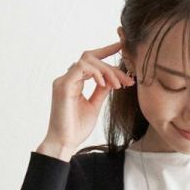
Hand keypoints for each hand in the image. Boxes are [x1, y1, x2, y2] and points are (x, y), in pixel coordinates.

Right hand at [36, 40, 134, 160]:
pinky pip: (81, 68)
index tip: (121, 46)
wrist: (64, 143)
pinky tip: (105, 84)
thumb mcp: (94, 106)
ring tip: (117, 85)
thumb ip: (101, 91)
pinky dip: (96, 73)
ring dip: (106, 70)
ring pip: (87, 60)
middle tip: (127, 78)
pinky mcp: (63, 85)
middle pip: (91, 58)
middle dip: (111, 65)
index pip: (90, 60)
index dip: (106, 51)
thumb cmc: (76, 129)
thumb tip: (112, 80)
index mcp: (75, 82)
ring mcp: (64, 80)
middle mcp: (68, 78)